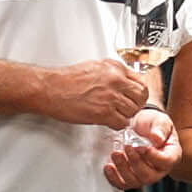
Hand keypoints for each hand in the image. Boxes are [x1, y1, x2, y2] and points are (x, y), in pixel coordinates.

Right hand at [36, 56, 152, 127]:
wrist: (50, 88)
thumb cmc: (66, 79)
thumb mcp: (95, 67)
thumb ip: (113, 73)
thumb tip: (125, 80)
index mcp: (114, 68)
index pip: (140, 81)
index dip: (138, 92)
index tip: (134, 97)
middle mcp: (115, 80)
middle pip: (141, 96)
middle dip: (136, 104)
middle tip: (128, 108)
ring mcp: (110, 97)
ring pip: (133, 111)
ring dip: (126, 115)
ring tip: (115, 114)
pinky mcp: (103, 112)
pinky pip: (121, 123)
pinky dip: (117, 125)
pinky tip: (109, 121)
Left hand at [103, 108, 177, 188]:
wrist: (140, 127)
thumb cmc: (152, 125)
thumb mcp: (159, 120)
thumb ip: (160, 128)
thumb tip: (157, 138)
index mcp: (171, 155)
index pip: (166, 162)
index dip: (153, 156)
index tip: (141, 146)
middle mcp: (159, 169)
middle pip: (149, 175)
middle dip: (135, 162)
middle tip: (127, 147)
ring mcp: (145, 175)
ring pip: (135, 181)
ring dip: (123, 169)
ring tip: (116, 153)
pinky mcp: (131, 177)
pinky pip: (123, 184)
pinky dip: (114, 178)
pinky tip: (109, 167)